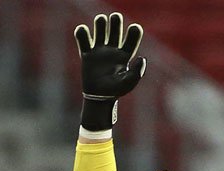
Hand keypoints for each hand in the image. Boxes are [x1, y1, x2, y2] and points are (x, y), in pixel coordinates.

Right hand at [74, 13, 145, 130]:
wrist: (98, 99)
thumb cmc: (115, 92)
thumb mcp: (129, 84)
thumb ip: (137, 72)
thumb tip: (141, 58)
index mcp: (125, 54)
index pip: (132, 37)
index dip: (134, 31)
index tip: (134, 28)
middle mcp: (113, 49)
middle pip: (115, 28)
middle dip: (115, 21)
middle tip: (114, 18)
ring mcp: (99, 51)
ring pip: (100, 29)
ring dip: (100, 22)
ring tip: (100, 21)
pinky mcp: (87, 55)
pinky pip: (83, 40)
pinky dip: (81, 32)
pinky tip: (82, 31)